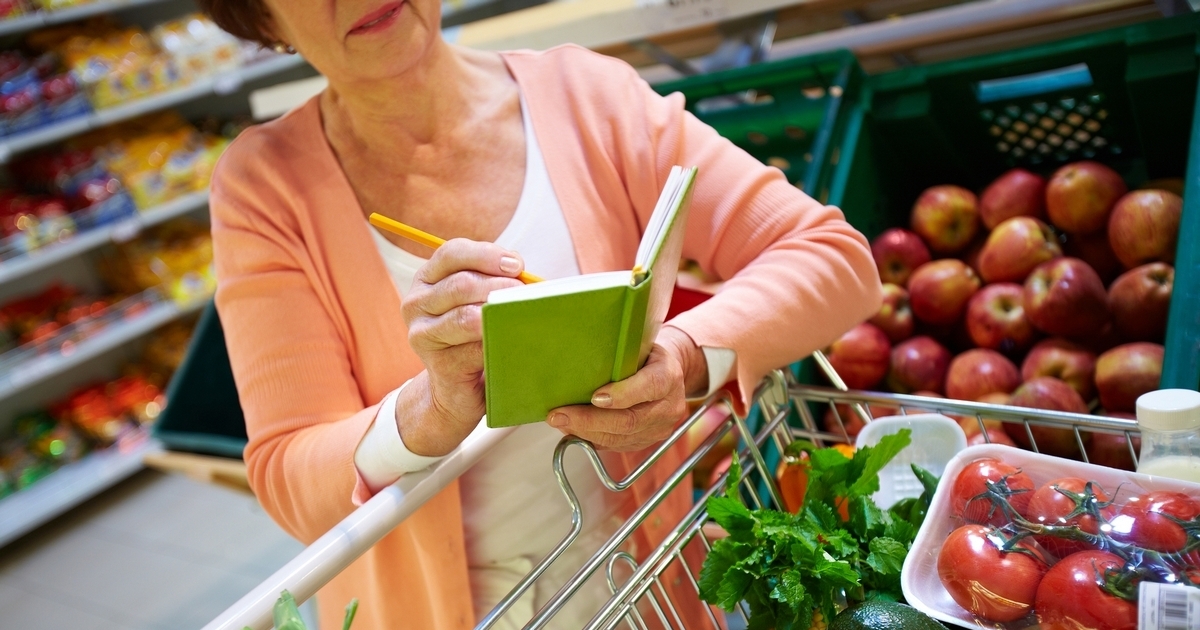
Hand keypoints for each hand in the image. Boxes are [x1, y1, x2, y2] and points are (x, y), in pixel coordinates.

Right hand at [398, 239, 524, 455]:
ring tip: (522, 314)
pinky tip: (514, 340)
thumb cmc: (472, 338)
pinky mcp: (437, 364)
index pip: (452, 254)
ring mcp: (422, 335)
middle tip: (525, 294)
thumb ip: (491, 282)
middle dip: (500, 286)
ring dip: (500, 313)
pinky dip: (498, 342)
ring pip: (466, 317)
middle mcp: (416, 303)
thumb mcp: (475, 301)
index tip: (516, 265)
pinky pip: (474, 349)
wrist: (456, 390)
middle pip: (461, 284)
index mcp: (427, 279)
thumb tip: (527, 278)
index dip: (486, 254)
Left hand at [547, 326, 707, 450]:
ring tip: (561, 422)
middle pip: (629, 420)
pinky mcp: (648, 441)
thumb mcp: (638, 346)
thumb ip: (618, 356)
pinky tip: (573, 430)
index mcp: (668, 376)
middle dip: (590, 420)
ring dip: (586, 432)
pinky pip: (617, 445)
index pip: (650, 386)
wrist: (670, 374)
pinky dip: (592, 439)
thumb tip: (577, 364)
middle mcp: (669, 406)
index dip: (622, 394)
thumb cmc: (646, 355)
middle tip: (560, 415)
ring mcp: (660, 428)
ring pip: (621, 437)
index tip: (594, 397)